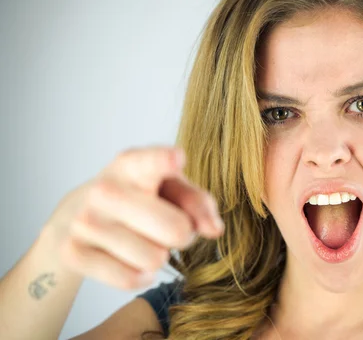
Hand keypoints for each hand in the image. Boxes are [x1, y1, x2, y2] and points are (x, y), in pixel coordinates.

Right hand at [44, 146, 222, 289]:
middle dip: (183, 235)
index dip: (164, 161)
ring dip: (160, 256)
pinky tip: (133, 261)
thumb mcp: (172, 189)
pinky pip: (130, 279)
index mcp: (133, 164)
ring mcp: (86, 221)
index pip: (150, 162)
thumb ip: (199, 203)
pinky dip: (141, 275)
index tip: (177, 158)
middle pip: (174, 229)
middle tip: (173, 229)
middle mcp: (106, 188)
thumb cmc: (140, 196)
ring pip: (154, 258)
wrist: (77, 215)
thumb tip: (214, 229)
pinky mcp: (73, 252)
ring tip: (147, 241)